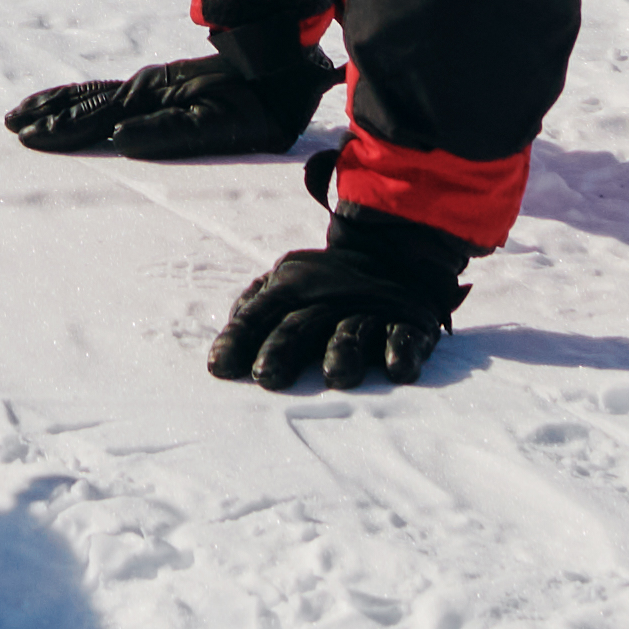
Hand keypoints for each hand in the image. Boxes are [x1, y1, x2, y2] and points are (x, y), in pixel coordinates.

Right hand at [7, 48, 323, 159]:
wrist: (291, 67)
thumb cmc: (260, 107)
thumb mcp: (220, 126)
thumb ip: (168, 133)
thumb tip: (119, 139)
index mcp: (155, 97)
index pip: (97, 116)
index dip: (62, 127)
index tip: (27, 136)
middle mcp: (148, 87)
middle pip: (88, 102)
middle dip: (50, 114)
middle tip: (11, 124)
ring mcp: (157, 84)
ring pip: (97, 94)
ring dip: (61, 104)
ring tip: (28, 111)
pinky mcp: (168, 86)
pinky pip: (115, 91)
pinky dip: (86, 97)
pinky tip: (78, 103)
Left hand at [208, 207, 473, 392]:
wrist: (395, 252)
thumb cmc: (325, 288)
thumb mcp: (286, 284)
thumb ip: (254, 310)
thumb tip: (222, 353)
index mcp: (292, 286)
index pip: (259, 313)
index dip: (239, 338)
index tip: (219, 367)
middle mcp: (329, 297)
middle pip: (302, 323)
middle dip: (283, 348)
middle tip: (266, 375)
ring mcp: (371, 308)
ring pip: (354, 330)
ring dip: (344, 351)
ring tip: (335, 376)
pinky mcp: (409, 320)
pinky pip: (406, 335)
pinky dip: (402, 350)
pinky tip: (396, 369)